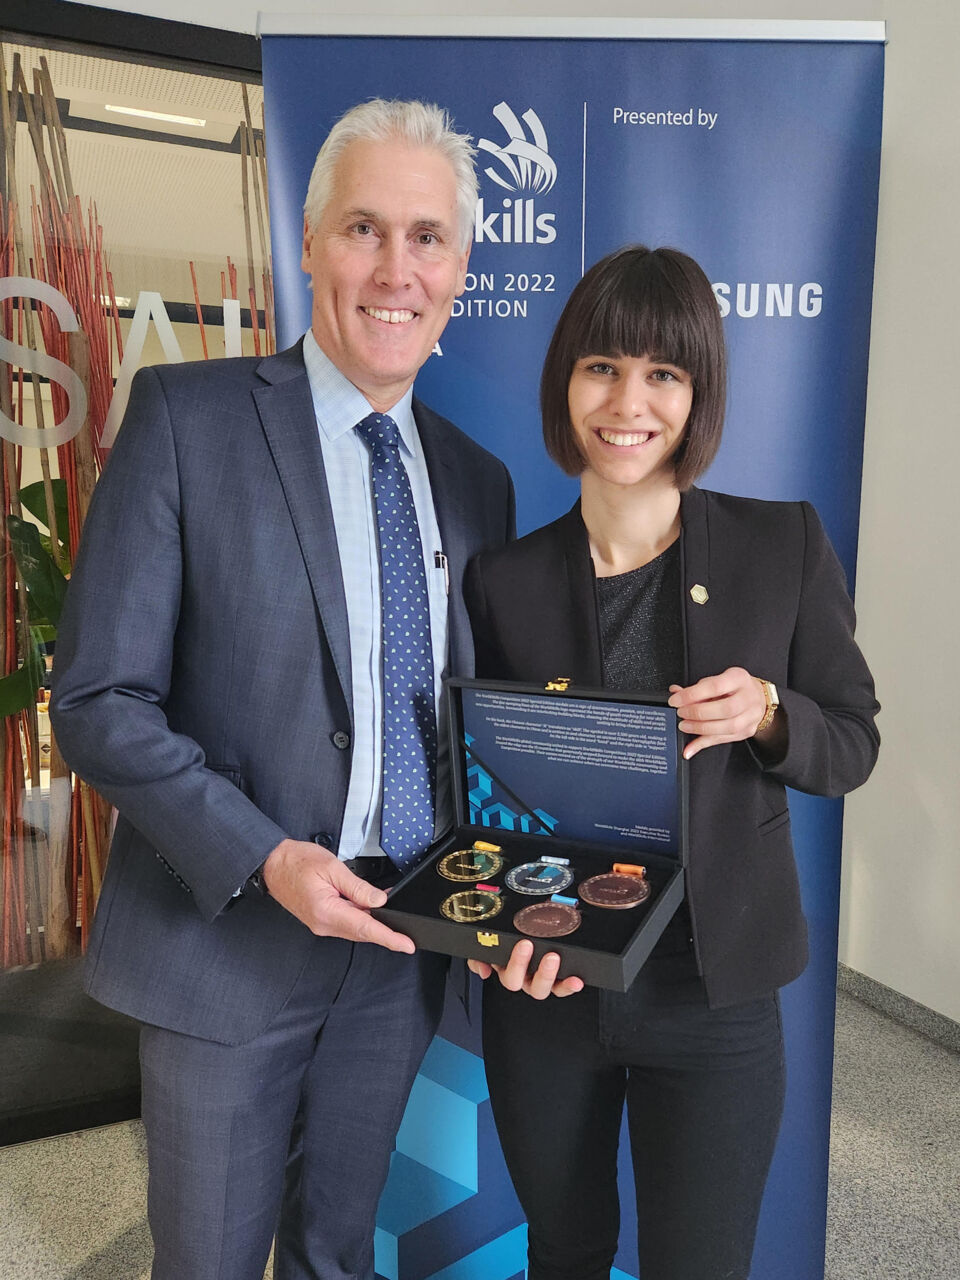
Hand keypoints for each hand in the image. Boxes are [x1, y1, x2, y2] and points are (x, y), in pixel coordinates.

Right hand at [261, 838, 414, 953]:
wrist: (272, 864)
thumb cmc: (296, 861)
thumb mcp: (332, 867)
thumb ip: (358, 887)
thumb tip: (379, 900)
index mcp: (326, 911)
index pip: (365, 929)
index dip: (389, 938)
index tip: (406, 945)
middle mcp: (323, 924)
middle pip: (362, 932)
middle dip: (385, 930)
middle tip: (404, 927)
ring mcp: (321, 924)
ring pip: (355, 928)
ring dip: (372, 921)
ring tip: (387, 906)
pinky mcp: (320, 920)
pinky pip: (346, 923)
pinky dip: (360, 917)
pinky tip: (369, 906)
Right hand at [468, 939, 584, 998]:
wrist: (529, 930)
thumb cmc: (510, 938)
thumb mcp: (489, 943)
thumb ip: (479, 955)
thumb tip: (482, 970)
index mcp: (506, 970)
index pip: (506, 973)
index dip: (515, 962)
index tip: (524, 943)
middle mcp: (522, 979)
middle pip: (519, 983)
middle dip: (525, 964)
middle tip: (533, 946)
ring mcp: (539, 982)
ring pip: (540, 990)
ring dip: (547, 976)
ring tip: (554, 959)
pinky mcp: (557, 983)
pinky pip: (562, 988)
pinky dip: (569, 986)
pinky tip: (576, 980)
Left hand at [668, 667, 768, 759]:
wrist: (757, 698)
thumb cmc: (735, 687)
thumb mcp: (718, 681)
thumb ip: (697, 688)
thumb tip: (676, 693)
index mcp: (738, 679)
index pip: (715, 687)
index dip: (692, 695)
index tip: (676, 700)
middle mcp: (748, 697)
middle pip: (725, 709)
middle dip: (698, 713)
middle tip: (681, 713)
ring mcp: (750, 716)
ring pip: (727, 727)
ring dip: (700, 728)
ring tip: (684, 725)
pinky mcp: (746, 731)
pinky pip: (723, 740)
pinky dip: (703, 744)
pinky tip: (690, 747)